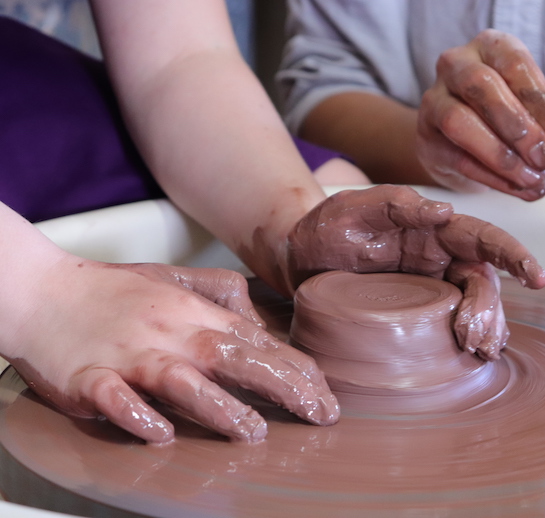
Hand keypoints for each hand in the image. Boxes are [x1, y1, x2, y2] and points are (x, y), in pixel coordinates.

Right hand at [6, 259, 338, 443]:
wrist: (43, 290)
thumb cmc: (112, 291)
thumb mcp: (174, 280)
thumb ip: (220, 294)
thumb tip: (258, 318)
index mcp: (193, 314)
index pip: (257, 343)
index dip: (296, 370)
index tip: (325, 396)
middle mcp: (170, 334)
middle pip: (234, 359)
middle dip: (282, 387)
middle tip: (318, 414)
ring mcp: (131, 357)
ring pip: (183, 382)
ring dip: (220, 408)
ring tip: (254, 432)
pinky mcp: (91, 379)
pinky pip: (118, 401)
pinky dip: (139, 417)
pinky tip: (162, 435)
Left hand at [286, 185, 544, 359]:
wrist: (299, 259)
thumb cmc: (326, 228)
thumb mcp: (351, 208)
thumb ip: (393, 203)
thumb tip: (443, 212)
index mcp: (431, 226)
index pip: (481, 236)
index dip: (512, 254)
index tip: (535, 276)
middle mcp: (439, 254)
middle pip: (484, 278)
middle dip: (490, 307)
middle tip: (474, 336)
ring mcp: (431, 283)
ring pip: (475, 303)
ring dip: (485, 327)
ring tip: (478, 349)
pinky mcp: (419, 308)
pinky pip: (454, 321)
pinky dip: (471, 336)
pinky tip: (473, 354)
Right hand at [417, 29, 544, 198]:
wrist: (459, 139)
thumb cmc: (503, 113)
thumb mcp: (533, 105)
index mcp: (489, 47)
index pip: (515, 64)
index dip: (543, 102)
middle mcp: (456, 65)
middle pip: (483, 86)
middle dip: (520, 127)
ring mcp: (434, 100)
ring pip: (460, 122)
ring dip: (501, 156)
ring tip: (532, 178)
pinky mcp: (426, 139)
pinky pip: (457, 158)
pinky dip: (492, 178)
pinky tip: (517, 188)